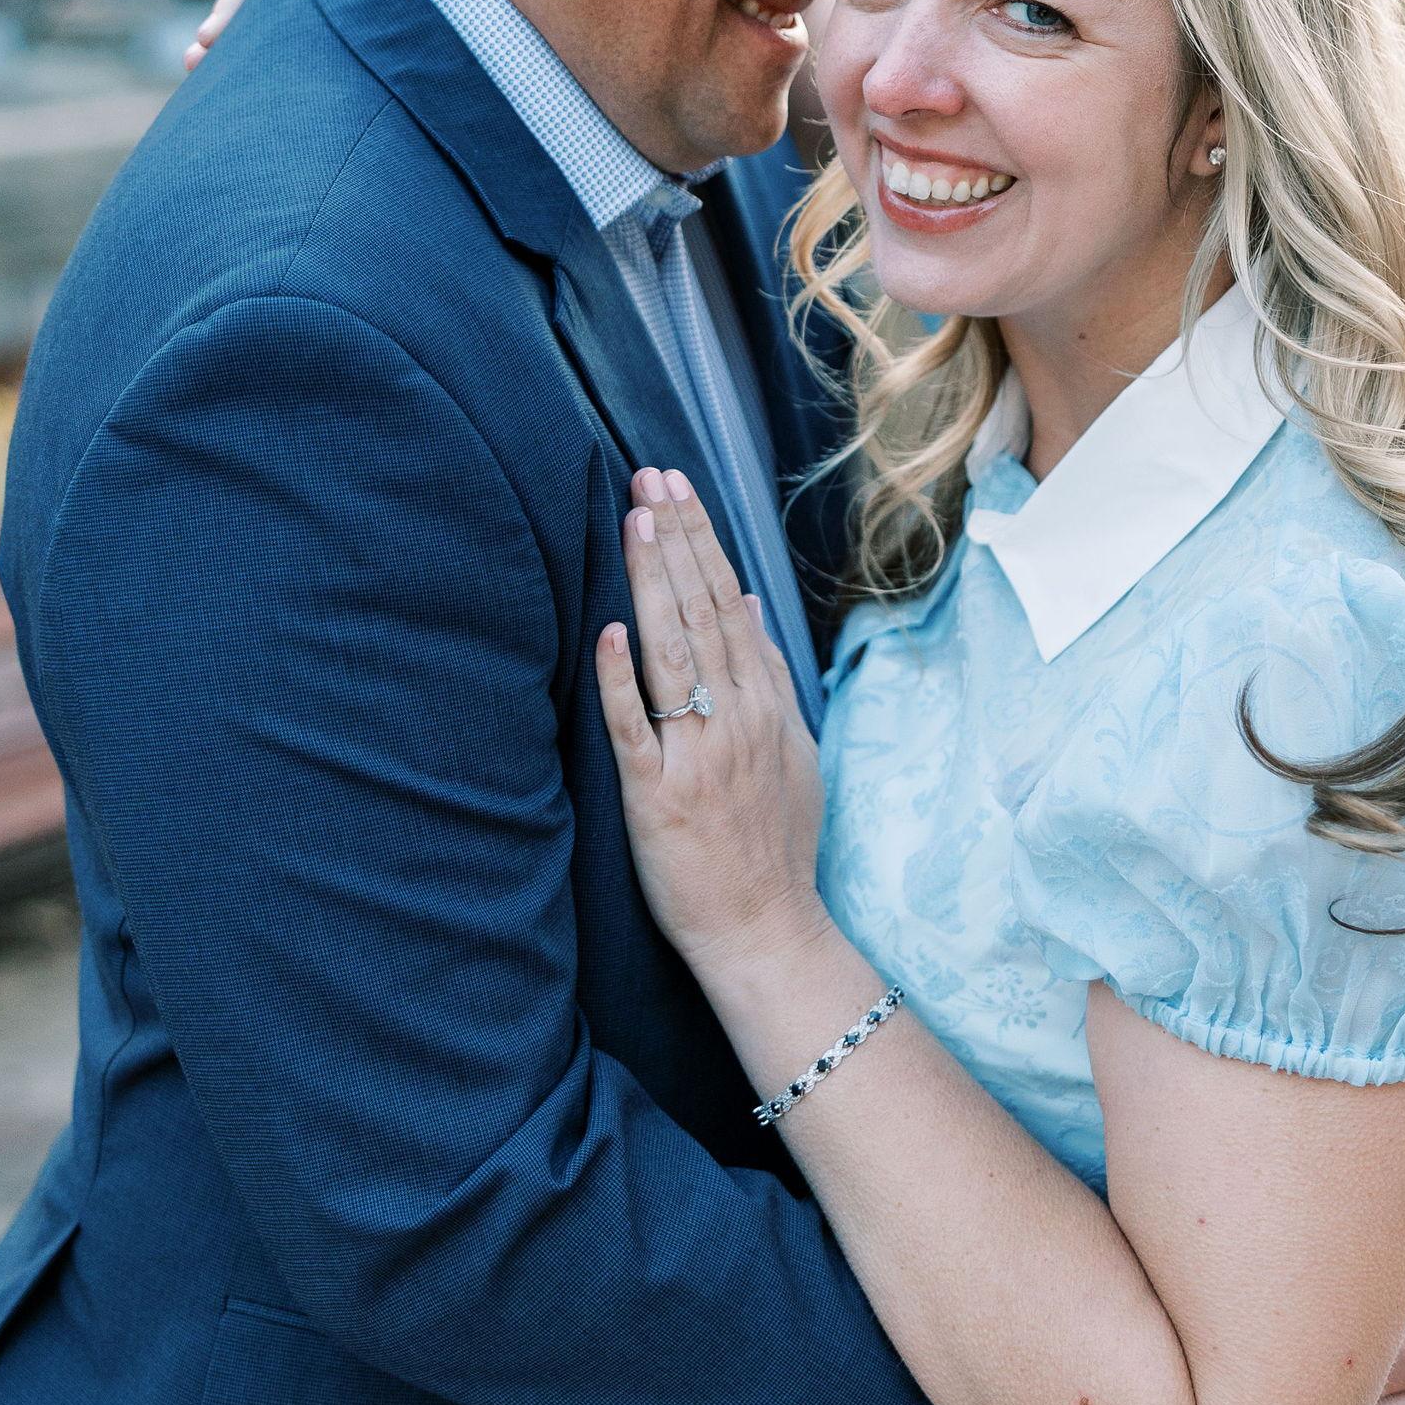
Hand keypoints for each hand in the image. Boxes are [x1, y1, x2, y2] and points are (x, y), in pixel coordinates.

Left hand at [595, 468, 828, 975]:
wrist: (766, 928)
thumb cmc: (775, 843)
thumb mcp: (793, 749)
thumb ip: (768, 676)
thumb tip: (748, 606)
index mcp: (763, 703)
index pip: (729, 602)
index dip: (702, 541)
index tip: (677, 488)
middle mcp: (734, 718)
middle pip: (703, 611)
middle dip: (676, 538)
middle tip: (650, 476)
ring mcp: (698, 754)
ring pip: (674, 652)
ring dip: (654, 582)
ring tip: (635, 520)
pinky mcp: (658, 795)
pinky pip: (637, 728)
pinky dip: (624, 678)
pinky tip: (611, 630)